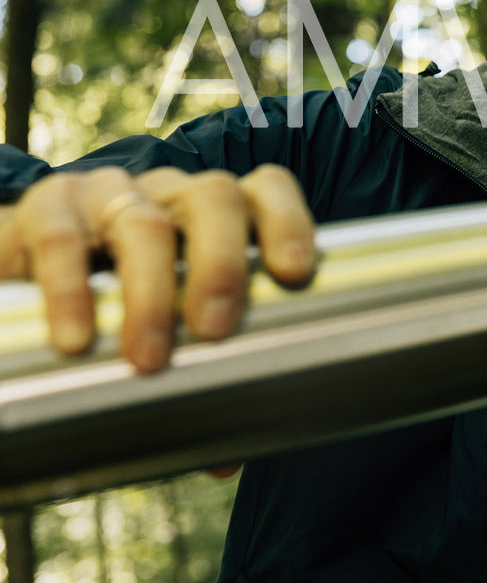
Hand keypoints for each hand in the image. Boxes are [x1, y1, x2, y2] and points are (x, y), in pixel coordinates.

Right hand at [0, 164, 315, 372]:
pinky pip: (61, 240)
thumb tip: (224, 459)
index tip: (296, 274)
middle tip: (215, 330)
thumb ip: (198, 374)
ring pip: (143, 223)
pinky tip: (76, 339)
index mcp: (212, 210)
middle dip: (222, 263)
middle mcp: (169, 193)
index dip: (287, 221)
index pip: (265, 190)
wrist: (20, 270)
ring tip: (150, 359)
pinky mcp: (46, 209)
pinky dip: (70, 292)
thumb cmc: (113, 293)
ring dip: (150, 293)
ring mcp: (110, 194)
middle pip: (214, 198)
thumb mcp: (162, 319)